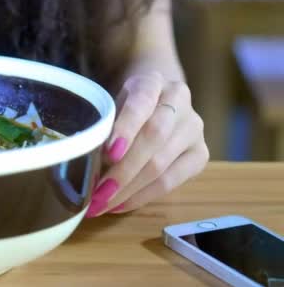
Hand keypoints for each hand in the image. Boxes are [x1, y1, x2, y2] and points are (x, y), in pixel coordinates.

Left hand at [87, 71, 208, 216]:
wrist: (158, 99)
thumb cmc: (126, 106)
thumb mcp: (112, 105)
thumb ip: (104, 126)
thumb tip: (86, 161)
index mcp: (153, 81)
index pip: (141, 102)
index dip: (126, 128)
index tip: (109, 153)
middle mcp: (179, 101)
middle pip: (154, 137)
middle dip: (122, 170)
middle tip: (96, 193)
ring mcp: (194, 128)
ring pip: (162, 164)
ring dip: (128, 190)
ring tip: (102, 204)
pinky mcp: (200, 154)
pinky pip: (172, 182)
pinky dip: (143, 196)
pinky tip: (120, 205)